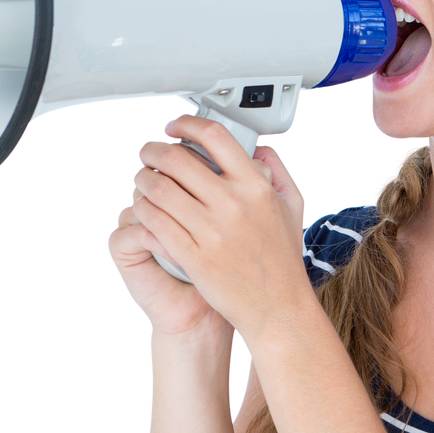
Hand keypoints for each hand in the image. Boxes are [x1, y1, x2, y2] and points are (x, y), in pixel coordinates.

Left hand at [114, 114, 310, 343]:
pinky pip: (156, 222)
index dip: (187, 125)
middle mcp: (233, 205)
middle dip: (153, 151)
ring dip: (142, 179)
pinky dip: (143, 209)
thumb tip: (259, 149)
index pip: (214, 136)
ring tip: (141, 180)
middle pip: (177, 158)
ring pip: (159, 188)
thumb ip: (278, 172)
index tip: (175, 128)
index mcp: (255, 187)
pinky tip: (143, 208)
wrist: (277, 308)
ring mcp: (212, 231)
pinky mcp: (193, 256)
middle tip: (148, 154)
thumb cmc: (283, 260)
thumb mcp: (292, 208)